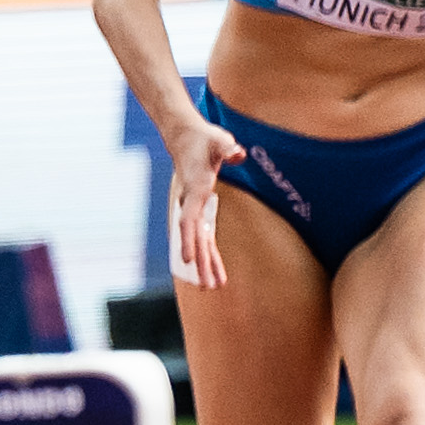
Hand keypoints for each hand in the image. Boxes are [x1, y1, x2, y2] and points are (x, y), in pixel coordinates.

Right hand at [165, 119, 231, 292]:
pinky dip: (208, 252)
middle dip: (200, 262)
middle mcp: (191, 203)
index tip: (187, 260)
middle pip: (194, 238)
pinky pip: (203, 236)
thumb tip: (238, 154)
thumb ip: (228, 148)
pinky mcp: (199, 209)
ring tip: (212, 286)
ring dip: (205, 263)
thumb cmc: (205, 139)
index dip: (188, 240)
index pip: (189, 219)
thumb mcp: (218, 140)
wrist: (185, 137)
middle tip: (207, 286)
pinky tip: (212, 268)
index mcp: (195, 190)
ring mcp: (193, 208)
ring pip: (199, 241)